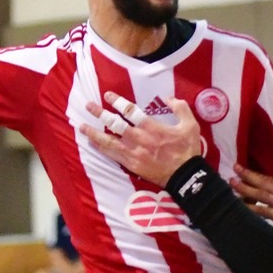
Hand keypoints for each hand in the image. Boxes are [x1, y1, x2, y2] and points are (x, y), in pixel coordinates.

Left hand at [80, 92, 201, 186]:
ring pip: (110, 141)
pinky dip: (102, 149)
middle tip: (88, 106)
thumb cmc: (188, 150)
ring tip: (82, 126)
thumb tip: (168, 97)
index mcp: (152, 127)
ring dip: (95, 133)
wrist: (185, 176)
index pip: (131, 111)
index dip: (118, 102)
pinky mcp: (132, 165)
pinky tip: (93, 144)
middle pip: (115, 124)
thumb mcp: (190, 125)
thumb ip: (180, 108)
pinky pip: (113, 156)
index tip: (107, 95)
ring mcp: (134, 153)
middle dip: (100, 114)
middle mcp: (140, 139)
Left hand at [229, 164, 272, 225]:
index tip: (247, 170)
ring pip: (260, 194)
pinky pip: (262, 211)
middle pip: (264, 183)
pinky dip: (251, 208)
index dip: (259, 175)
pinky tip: (240, 205)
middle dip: (249, 176)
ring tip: (232, 183)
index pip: (272, 180)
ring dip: (245, 189)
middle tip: (235, 168)